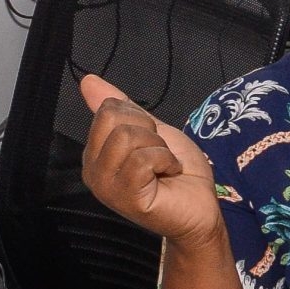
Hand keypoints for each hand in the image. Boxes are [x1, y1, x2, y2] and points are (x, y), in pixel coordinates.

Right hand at [80, 75, 222, 250]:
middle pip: (114, 119)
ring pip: (127, 137)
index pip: (108, 109)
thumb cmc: (177, 171)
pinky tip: (167, 176)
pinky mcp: (124, 196)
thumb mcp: (152, 130)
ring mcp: (105, 185)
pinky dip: (165, 161)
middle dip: (149, 131)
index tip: (152, 142)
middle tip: (159, 156)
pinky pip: (142, 159)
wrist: (200, 207)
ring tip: (163, 167)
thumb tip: (88, 81)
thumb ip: (123, 107)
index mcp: (96, 153)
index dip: (141, 119)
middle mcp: (92, 170)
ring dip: (159, 148)